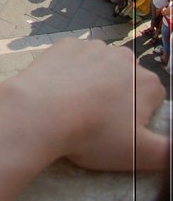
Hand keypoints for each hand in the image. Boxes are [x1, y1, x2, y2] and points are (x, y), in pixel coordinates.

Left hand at [1, 39, 166, 172]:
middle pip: (127, 80)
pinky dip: (71, 72)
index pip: (153, 99)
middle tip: (97, 121)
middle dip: (118, 98)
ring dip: (95, 83)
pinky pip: (75, 58)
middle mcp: (124, 58)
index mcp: (147, 83)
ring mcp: (93, 47)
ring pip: (101, 67)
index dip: (138, 117)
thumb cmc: (94, 135)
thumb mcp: (141, 155)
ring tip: (77, 108)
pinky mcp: (66, 44)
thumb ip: (169, 152)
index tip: (120, 130)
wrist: (41, 112)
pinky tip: (61, 91)